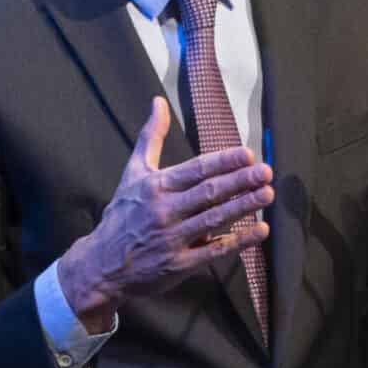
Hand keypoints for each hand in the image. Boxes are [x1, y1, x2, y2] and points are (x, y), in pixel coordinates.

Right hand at [59, 97, 274, 332]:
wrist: (100, 265)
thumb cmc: (122, 215)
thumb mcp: (132, 173)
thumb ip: (151, 138)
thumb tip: (158, 102)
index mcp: (156, 186)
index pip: (195, 170)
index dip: (222, 162)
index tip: (247, 154)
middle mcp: (164, 210)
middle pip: (208, 193)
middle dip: (239, 181)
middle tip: (266, 171)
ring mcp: (172, 238)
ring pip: (213, 219)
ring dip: (243, 206)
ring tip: (267, 194)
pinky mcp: (179, 264)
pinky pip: (214, 251)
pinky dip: (238, 241)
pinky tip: (260, 230)